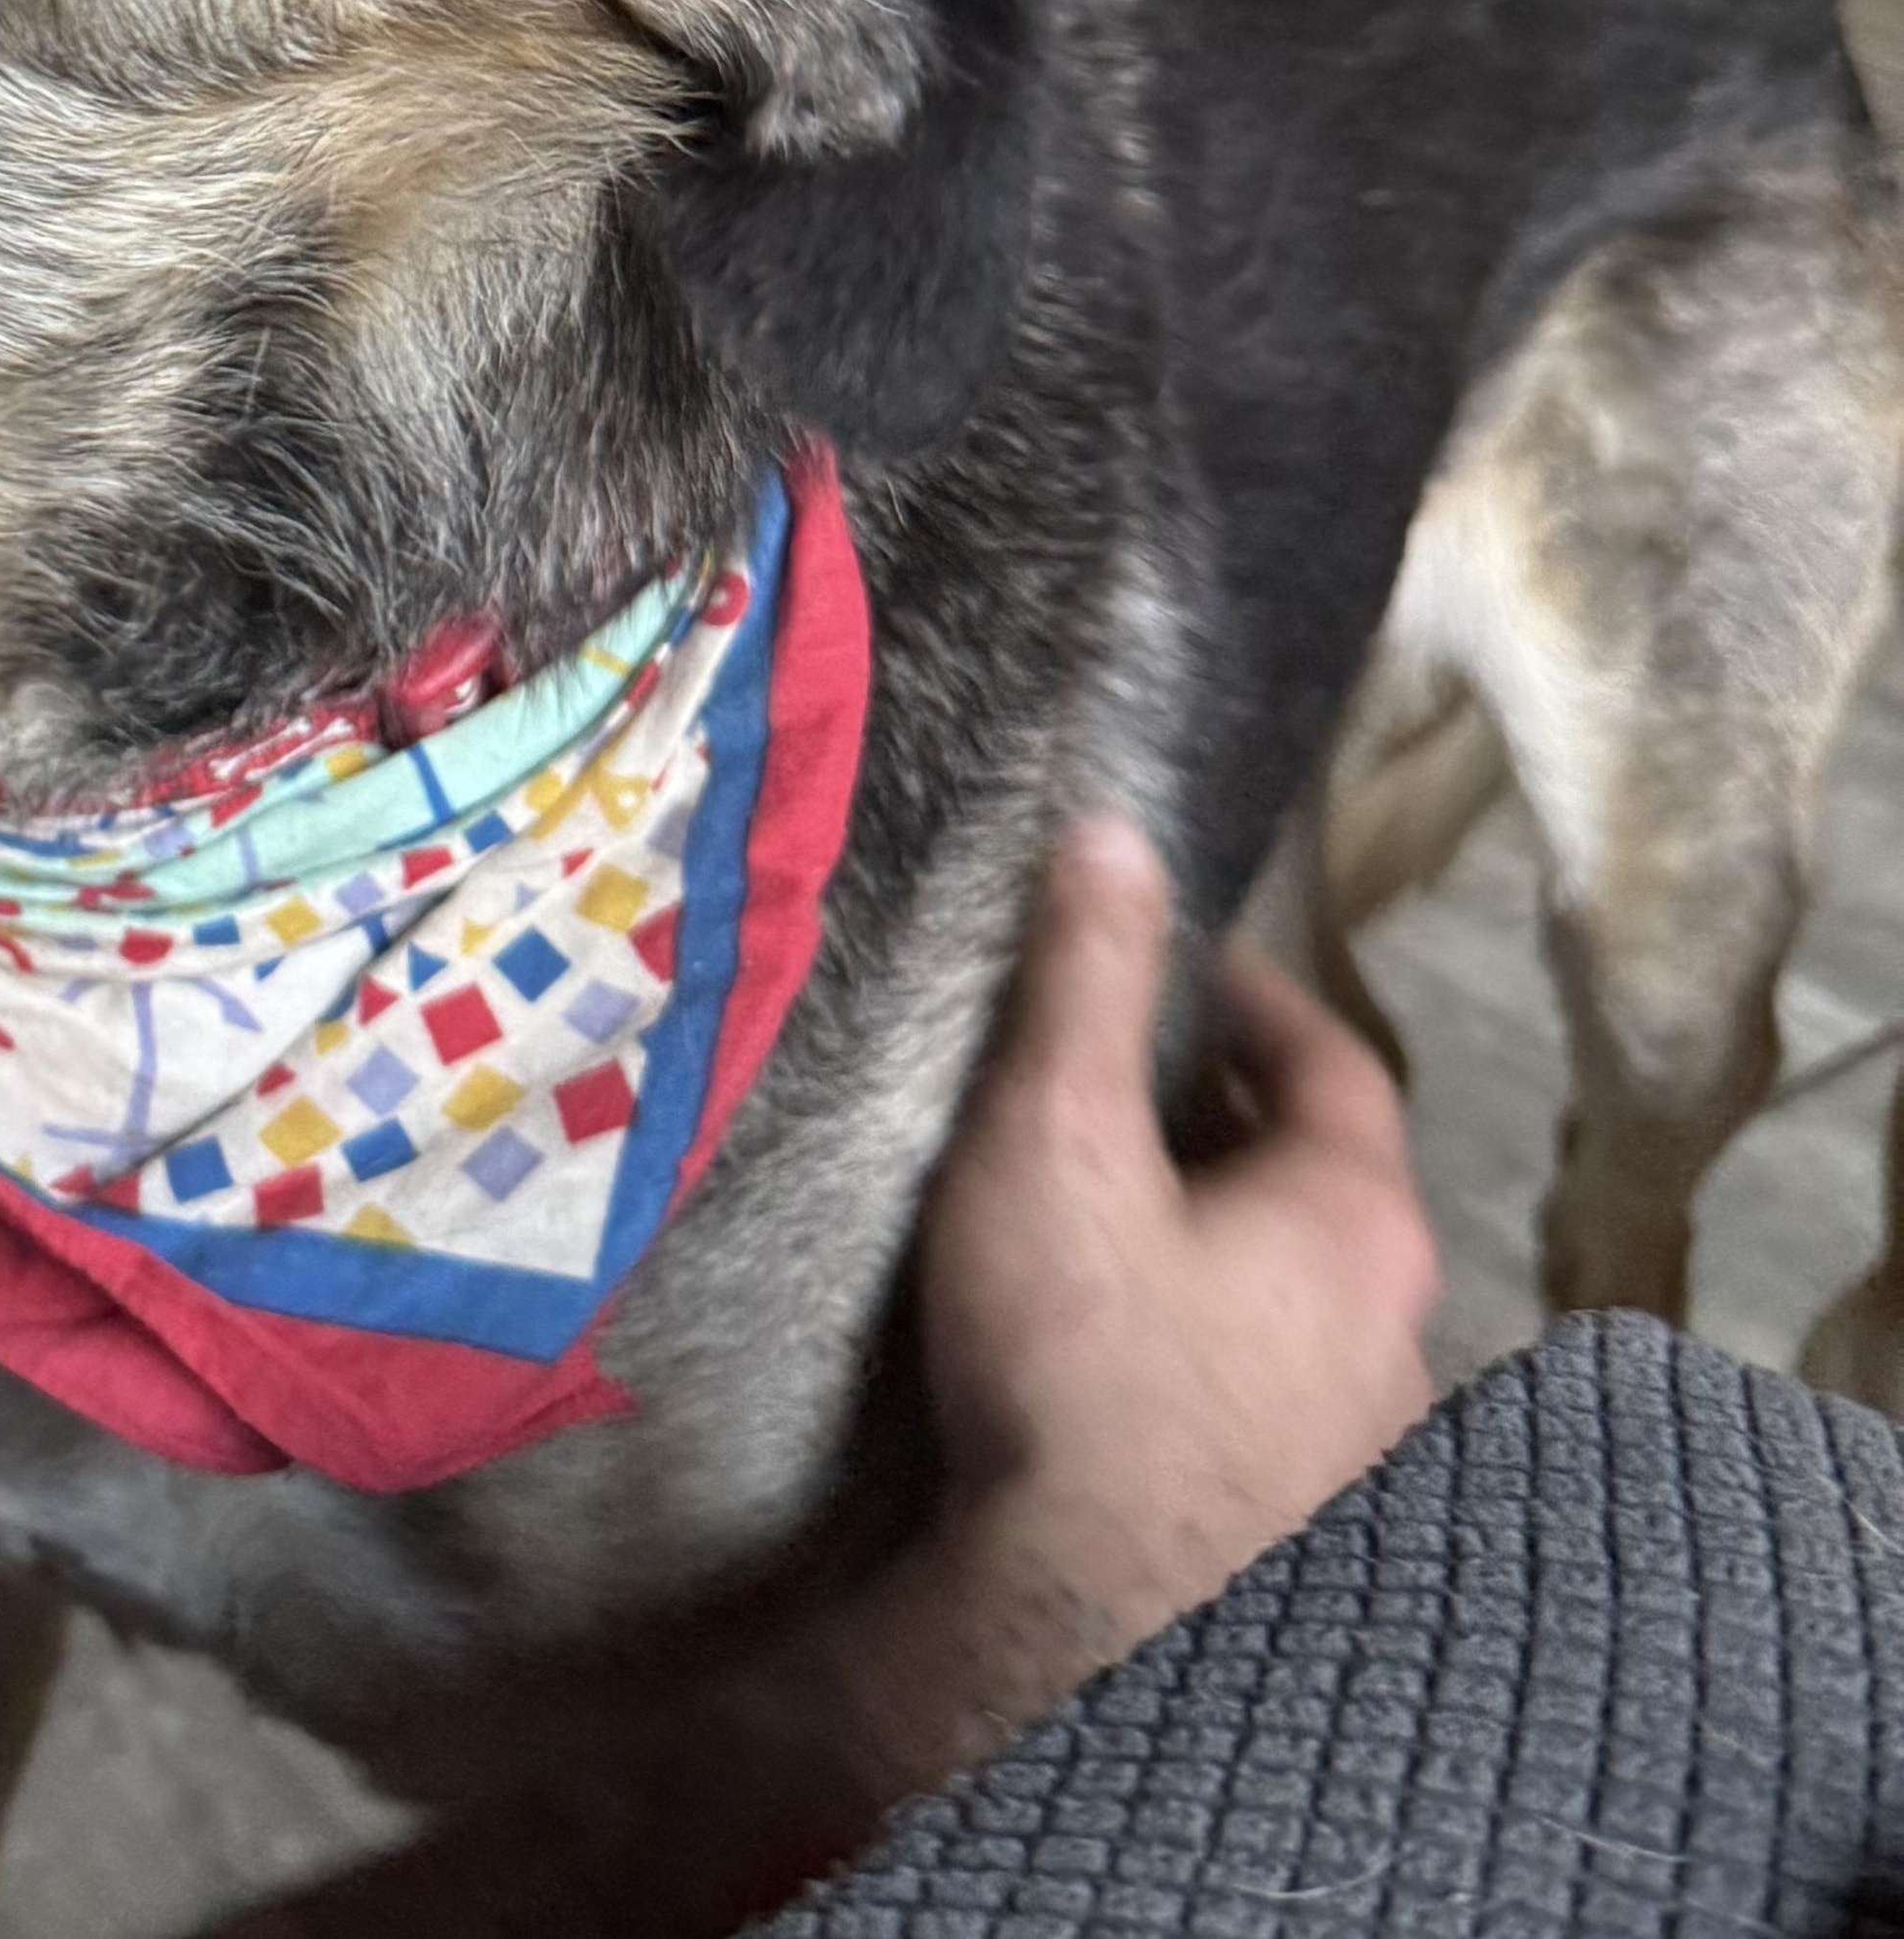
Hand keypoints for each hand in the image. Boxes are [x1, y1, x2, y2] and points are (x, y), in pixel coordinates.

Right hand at [854, 809, 1439, 1779]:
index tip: (1177, 963)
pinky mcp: (1298, 1526)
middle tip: (1114, 1081)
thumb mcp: (1059, 1134)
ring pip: (1293, 1300)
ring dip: (1218, 1246)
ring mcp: (1356, 1445)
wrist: (1089, 1621)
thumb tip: (1114, 832)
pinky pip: (1260, 1393)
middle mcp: (1394, 1331)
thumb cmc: (1083, 1359)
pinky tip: (1115, 1363)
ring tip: (1100, 1218)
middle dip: (1226, 1124)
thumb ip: (1086, 980)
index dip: (1255, 999)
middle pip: (1318, 1184)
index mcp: (1359, 1222)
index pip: (1336, 1064)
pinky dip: (1203, 1349)